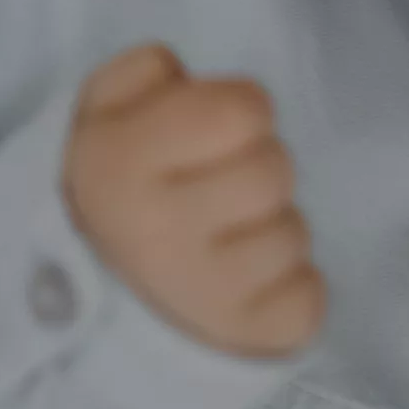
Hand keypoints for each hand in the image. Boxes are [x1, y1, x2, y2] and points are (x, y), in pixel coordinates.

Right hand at [62, 43, 325, 357]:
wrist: (97, 300)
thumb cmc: (119, 185)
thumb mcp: (101, 110)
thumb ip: (142, 72)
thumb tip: (186, 78)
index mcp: (119, 164)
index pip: (241, 110)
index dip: (237, 108)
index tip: (213, 129)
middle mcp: (159, 233)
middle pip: (276, 168)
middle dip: (256, 166)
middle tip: (220, 185)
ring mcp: (207, 295)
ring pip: (295, 232)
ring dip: (270, 227)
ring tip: (229, 237)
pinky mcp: (252, 336)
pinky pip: (311, 292)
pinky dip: (289, 284)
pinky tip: (246, 284)